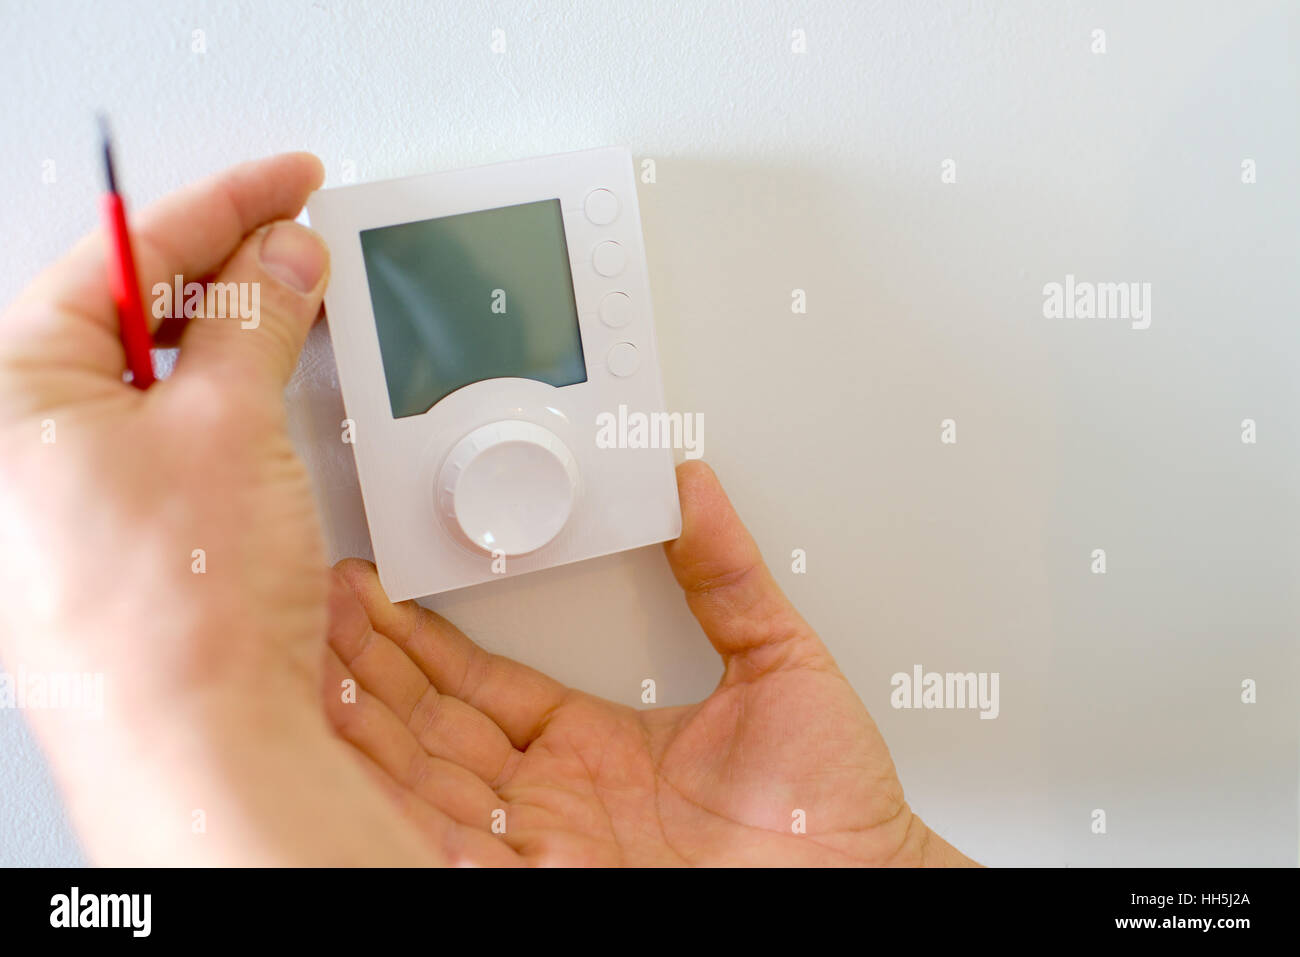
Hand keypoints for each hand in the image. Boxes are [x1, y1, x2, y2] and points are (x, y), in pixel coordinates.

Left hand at [0, 154, 437, 863]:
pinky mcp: (104, 531)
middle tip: (296, 236)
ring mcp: (57, 492)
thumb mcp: (228, 423)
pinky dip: (216, 399)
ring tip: (290, 307)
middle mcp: (15, 440)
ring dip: (226, 334)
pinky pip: (158, 432)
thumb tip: (283, 256)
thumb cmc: (176, 611)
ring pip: (147, 373)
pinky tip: (259, 388)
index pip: (123, 255)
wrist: (199, 744)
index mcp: (7, 390)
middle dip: (223, 264)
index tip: (286, 179)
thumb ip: (259, 318)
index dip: (221, 203)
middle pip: (129, 308)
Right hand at [323, 460, 975, 865]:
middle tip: (323, 611)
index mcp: (597, 744)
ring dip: (369, 725)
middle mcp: (560, 797)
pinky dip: (398, 807)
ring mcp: (550, 846)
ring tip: (319, 667)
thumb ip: (728, 573)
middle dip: (375, 668)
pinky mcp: (552, 885)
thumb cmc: (835, 801)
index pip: (483, 685)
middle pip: (437, 726)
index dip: (426, 640)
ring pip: (426, 781)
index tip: (382, 592)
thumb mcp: (777, 659)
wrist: (865, 883)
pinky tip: (357, 763)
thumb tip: (694, 489)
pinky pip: (453, 846)